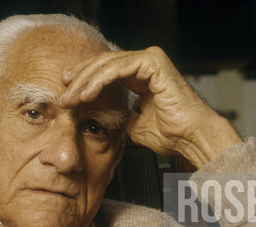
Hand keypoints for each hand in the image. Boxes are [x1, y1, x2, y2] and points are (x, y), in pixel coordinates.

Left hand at [61, 47, 240, 168]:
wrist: (191, 137)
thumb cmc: (172, 134)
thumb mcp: (136, 126)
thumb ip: (122, 116)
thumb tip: (107, 120)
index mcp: (141, 76)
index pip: (106, 71)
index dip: (85, 80)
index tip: (67, 93)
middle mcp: (145, 63)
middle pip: (103, 64)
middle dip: (80, 79)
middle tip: (64, 96)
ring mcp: (150, 60)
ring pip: (108, 64)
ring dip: (85, 81)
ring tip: (71, 97)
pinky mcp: (153, 62)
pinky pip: (118, 67)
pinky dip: (100, 79)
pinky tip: (87, 93)